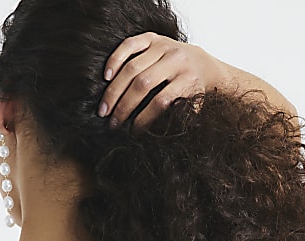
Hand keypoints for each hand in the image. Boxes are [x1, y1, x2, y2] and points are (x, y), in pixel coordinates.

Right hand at [97, 32, 224, 131]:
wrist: (200, 64)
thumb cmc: (191, 92)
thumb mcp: (192, 107)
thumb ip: (178, 118)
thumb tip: (156, 139)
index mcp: (188, 79)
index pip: (161, 101)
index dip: (144, 119)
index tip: (132, 133)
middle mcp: (176, 59)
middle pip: (143, 84)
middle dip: (124, 106)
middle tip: (112, 123)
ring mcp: (163, 45)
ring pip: (132, 67)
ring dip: (114, 90)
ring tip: (104, 109)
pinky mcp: (152, 37)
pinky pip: (129, 44)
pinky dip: (115, 60)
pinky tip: (106, 77)